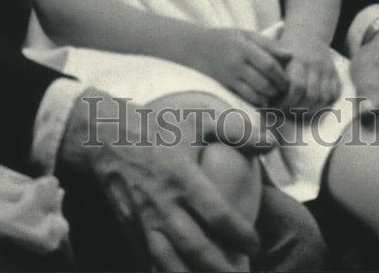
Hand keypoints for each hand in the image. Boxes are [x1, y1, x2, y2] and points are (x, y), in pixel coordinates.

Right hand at [60, 91, 261, 270]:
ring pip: (167, 262)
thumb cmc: (160, 128)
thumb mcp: (199, 120)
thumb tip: (271, 142)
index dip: (237, 232)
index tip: (255, 244)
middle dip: (218, 268)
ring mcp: (143, 220)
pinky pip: (146, 260)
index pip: (215, 213)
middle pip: (193, 246)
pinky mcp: (130, 229)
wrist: (108, 137)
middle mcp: (163, 203)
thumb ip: (236, 131)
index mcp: (182, 177)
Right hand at [195, 29, 291, 106]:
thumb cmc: (227, 38)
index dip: (281, 74)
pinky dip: (257, 101)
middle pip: (263, 82)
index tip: (288, 79)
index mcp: (244, 47)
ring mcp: (230, 77)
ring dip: (268, 96)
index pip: (268, 64)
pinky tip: (262, 98)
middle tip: (284, 89)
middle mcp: (236, 64)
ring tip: (274, 93)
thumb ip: (269, 44)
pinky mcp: (225, 86)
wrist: (196, 47)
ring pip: (255, 94)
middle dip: (277, 88)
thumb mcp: (247, 34)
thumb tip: (290, 56)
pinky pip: (245, 98)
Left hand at [277, 40, 339, 111]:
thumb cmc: (285, 49)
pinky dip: (324, 105)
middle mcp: (314, 64)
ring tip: (298, 113)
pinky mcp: (335, 74)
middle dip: (298, 109)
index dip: (286, 102)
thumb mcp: (276, 56)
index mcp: (297, 59)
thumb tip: (264, 101)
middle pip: (311, 95)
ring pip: (324, 98)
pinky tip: (311, 108)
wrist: (308, 33)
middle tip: (287, 113)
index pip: (296, 86)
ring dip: (311, 111)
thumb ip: (272, 75)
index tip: (276, 107)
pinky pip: (334, 95)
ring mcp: (327, 69)